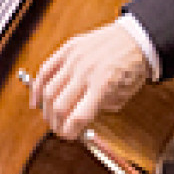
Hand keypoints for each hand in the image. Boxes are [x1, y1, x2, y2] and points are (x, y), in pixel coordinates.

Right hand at [31, 21, 150, 139]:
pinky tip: (36, 101)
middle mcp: (86, 71)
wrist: (136, 38)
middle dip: (57, 124)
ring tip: (50, 118)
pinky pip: (45, 70)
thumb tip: (79, 121)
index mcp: (103, 85)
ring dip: (46, 110)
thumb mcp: (125, 95)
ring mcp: (74, 58)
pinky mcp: (68, 48)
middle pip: (59, 106)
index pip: (77, 117)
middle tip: (59, 129)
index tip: (69, 136)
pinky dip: (37, 88)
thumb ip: (102, 108)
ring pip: (49, 91)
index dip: (69, 132)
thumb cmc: (133, 67)